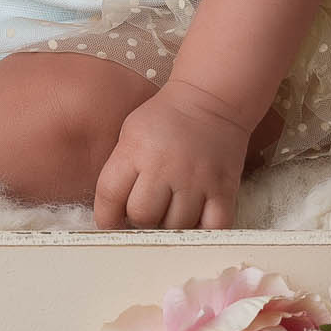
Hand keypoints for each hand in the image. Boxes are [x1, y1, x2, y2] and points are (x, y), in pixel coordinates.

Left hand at [93, 77, 259, 229]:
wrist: (211, 98)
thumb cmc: (166, 118)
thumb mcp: (130, 132)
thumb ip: (120, 169)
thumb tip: (114, 213)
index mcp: (136, 150)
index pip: (109, 196)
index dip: (106, 217)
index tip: (112, 222)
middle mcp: (165, 166)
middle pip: (142, 216)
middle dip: (139, 221)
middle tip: (146, 214)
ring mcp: (197, 179)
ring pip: (175, 227)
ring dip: (170, 227)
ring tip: (169, 215)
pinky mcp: (224, 188)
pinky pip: (212, 228)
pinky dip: (201, 232)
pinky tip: (195, 223)